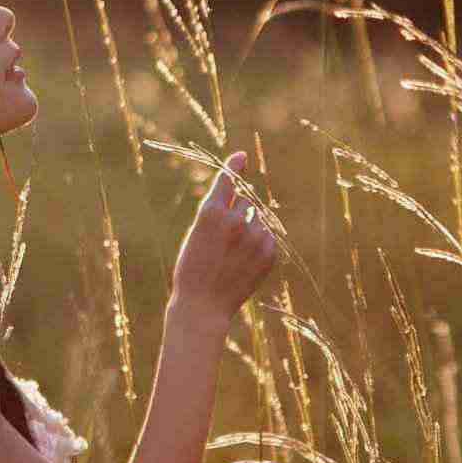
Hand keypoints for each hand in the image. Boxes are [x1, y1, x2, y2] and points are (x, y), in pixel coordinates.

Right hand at [171, 151, 278, 323]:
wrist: (203, 305)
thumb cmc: (192, 269)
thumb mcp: (197, 234)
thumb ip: (219, 213)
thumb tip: (247, 199)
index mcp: (211, 212)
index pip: (228, 179)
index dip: (235, 165)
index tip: (242, 157)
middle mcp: (236, 221)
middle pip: (246, 200)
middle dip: (239, 209)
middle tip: (225, 235)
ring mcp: (255, 238)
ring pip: (258, 219)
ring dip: (249, 228)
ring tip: (232, 254)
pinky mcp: (269, 254)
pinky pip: (267, 238)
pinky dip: (258, 245)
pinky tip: (243, 263)